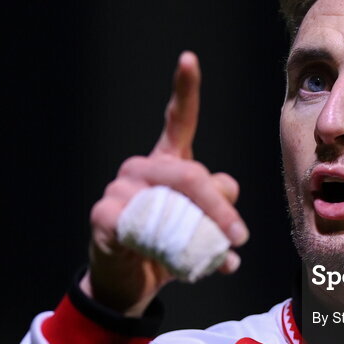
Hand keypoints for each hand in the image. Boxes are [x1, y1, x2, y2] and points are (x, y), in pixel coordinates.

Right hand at [81, 52, 248, 315]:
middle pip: (192, 175)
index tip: (188, 59)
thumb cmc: (169, 248)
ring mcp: (119, 189)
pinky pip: (147, 230)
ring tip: (210, 259)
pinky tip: (162, 263)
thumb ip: (220, 214)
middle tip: (239, 238)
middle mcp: (141, 168)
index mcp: (167, 163)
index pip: (177, 122)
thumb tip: (232, 233)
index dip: (184, 90)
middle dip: (221, 209)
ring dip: (200, 236)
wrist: (127, 284)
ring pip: (176, 205)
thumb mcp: (203, 227)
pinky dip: (167, 254)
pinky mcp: (104, 216)